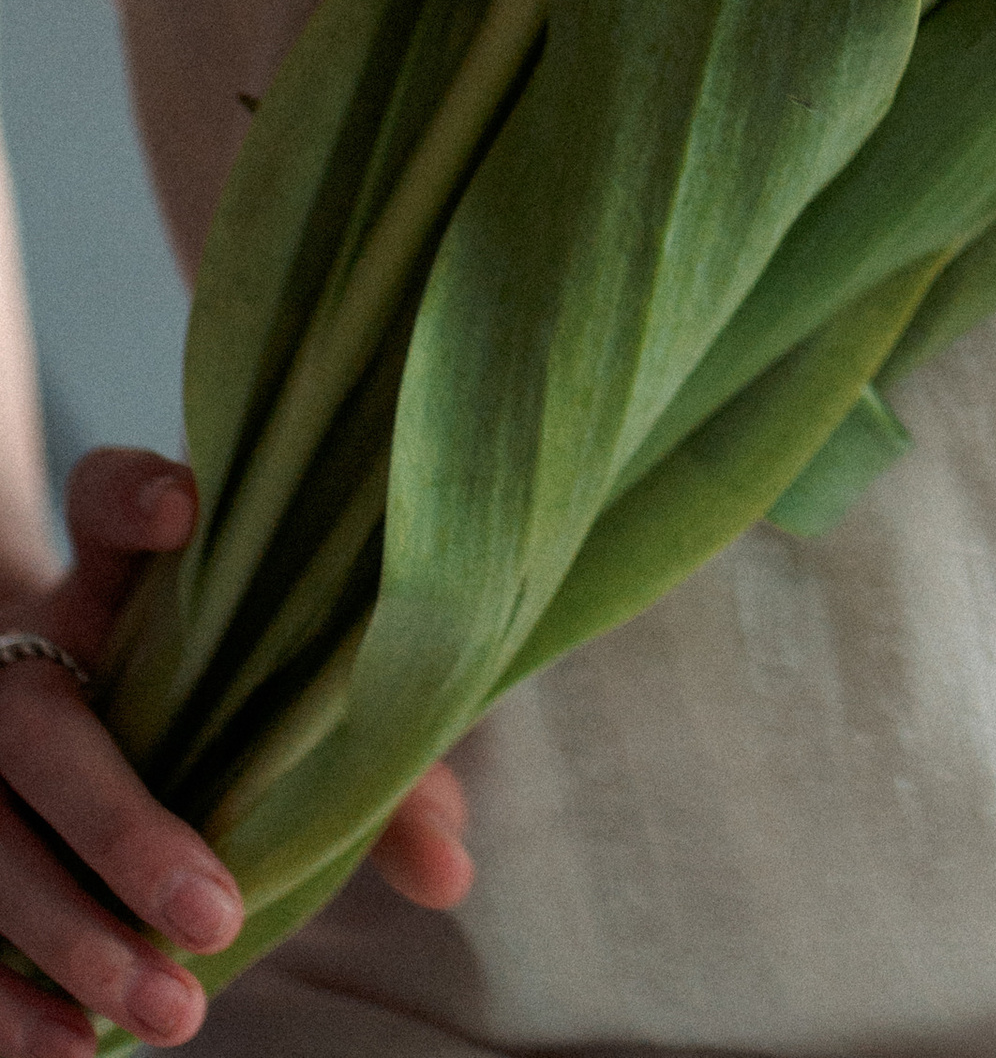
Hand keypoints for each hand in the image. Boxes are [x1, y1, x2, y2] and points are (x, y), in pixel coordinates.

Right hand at [0, 454, 470, 1054]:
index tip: (184, 513)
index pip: (102, 502)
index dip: (131, 498)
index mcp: (113, 586)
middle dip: (120, 828)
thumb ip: (371, 775)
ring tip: (172, 1012)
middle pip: (42, 728)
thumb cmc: (211, 701)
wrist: (79, 711)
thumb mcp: (287, 712)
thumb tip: (447, 866)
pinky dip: (4, 1000)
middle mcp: (26, 655)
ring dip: (70, 938)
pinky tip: (68, 1050)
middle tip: (217, 915)